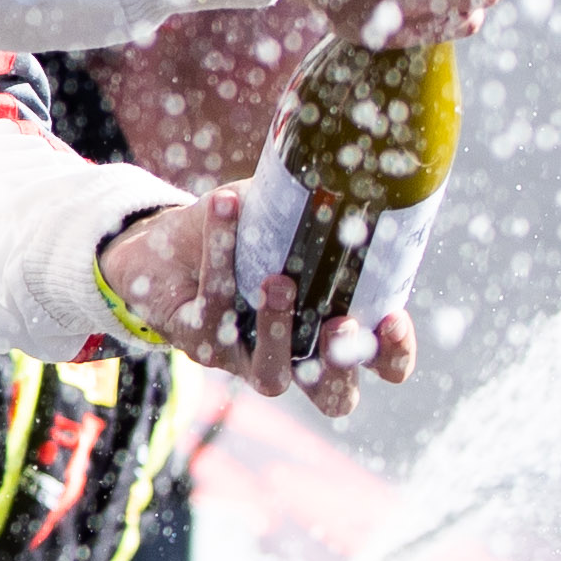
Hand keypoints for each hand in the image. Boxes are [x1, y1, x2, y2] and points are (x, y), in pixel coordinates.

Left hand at [95, 191, 413, 414]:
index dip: (394, 355)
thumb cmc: (247, 234)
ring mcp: (245, 359)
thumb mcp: (290, 216)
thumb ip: (322, 206)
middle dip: (341, 369)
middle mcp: (296, 357)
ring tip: (277, 280)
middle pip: (336, 398)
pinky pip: (214, 309)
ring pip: (272, 375)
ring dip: (278, 329)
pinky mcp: (200, 342)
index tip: (392, 319)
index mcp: (333, 330)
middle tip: (338, 325)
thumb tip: (349, 162)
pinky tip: (223, 208)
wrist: (166, 244)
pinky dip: (220, 255)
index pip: (382, 364)